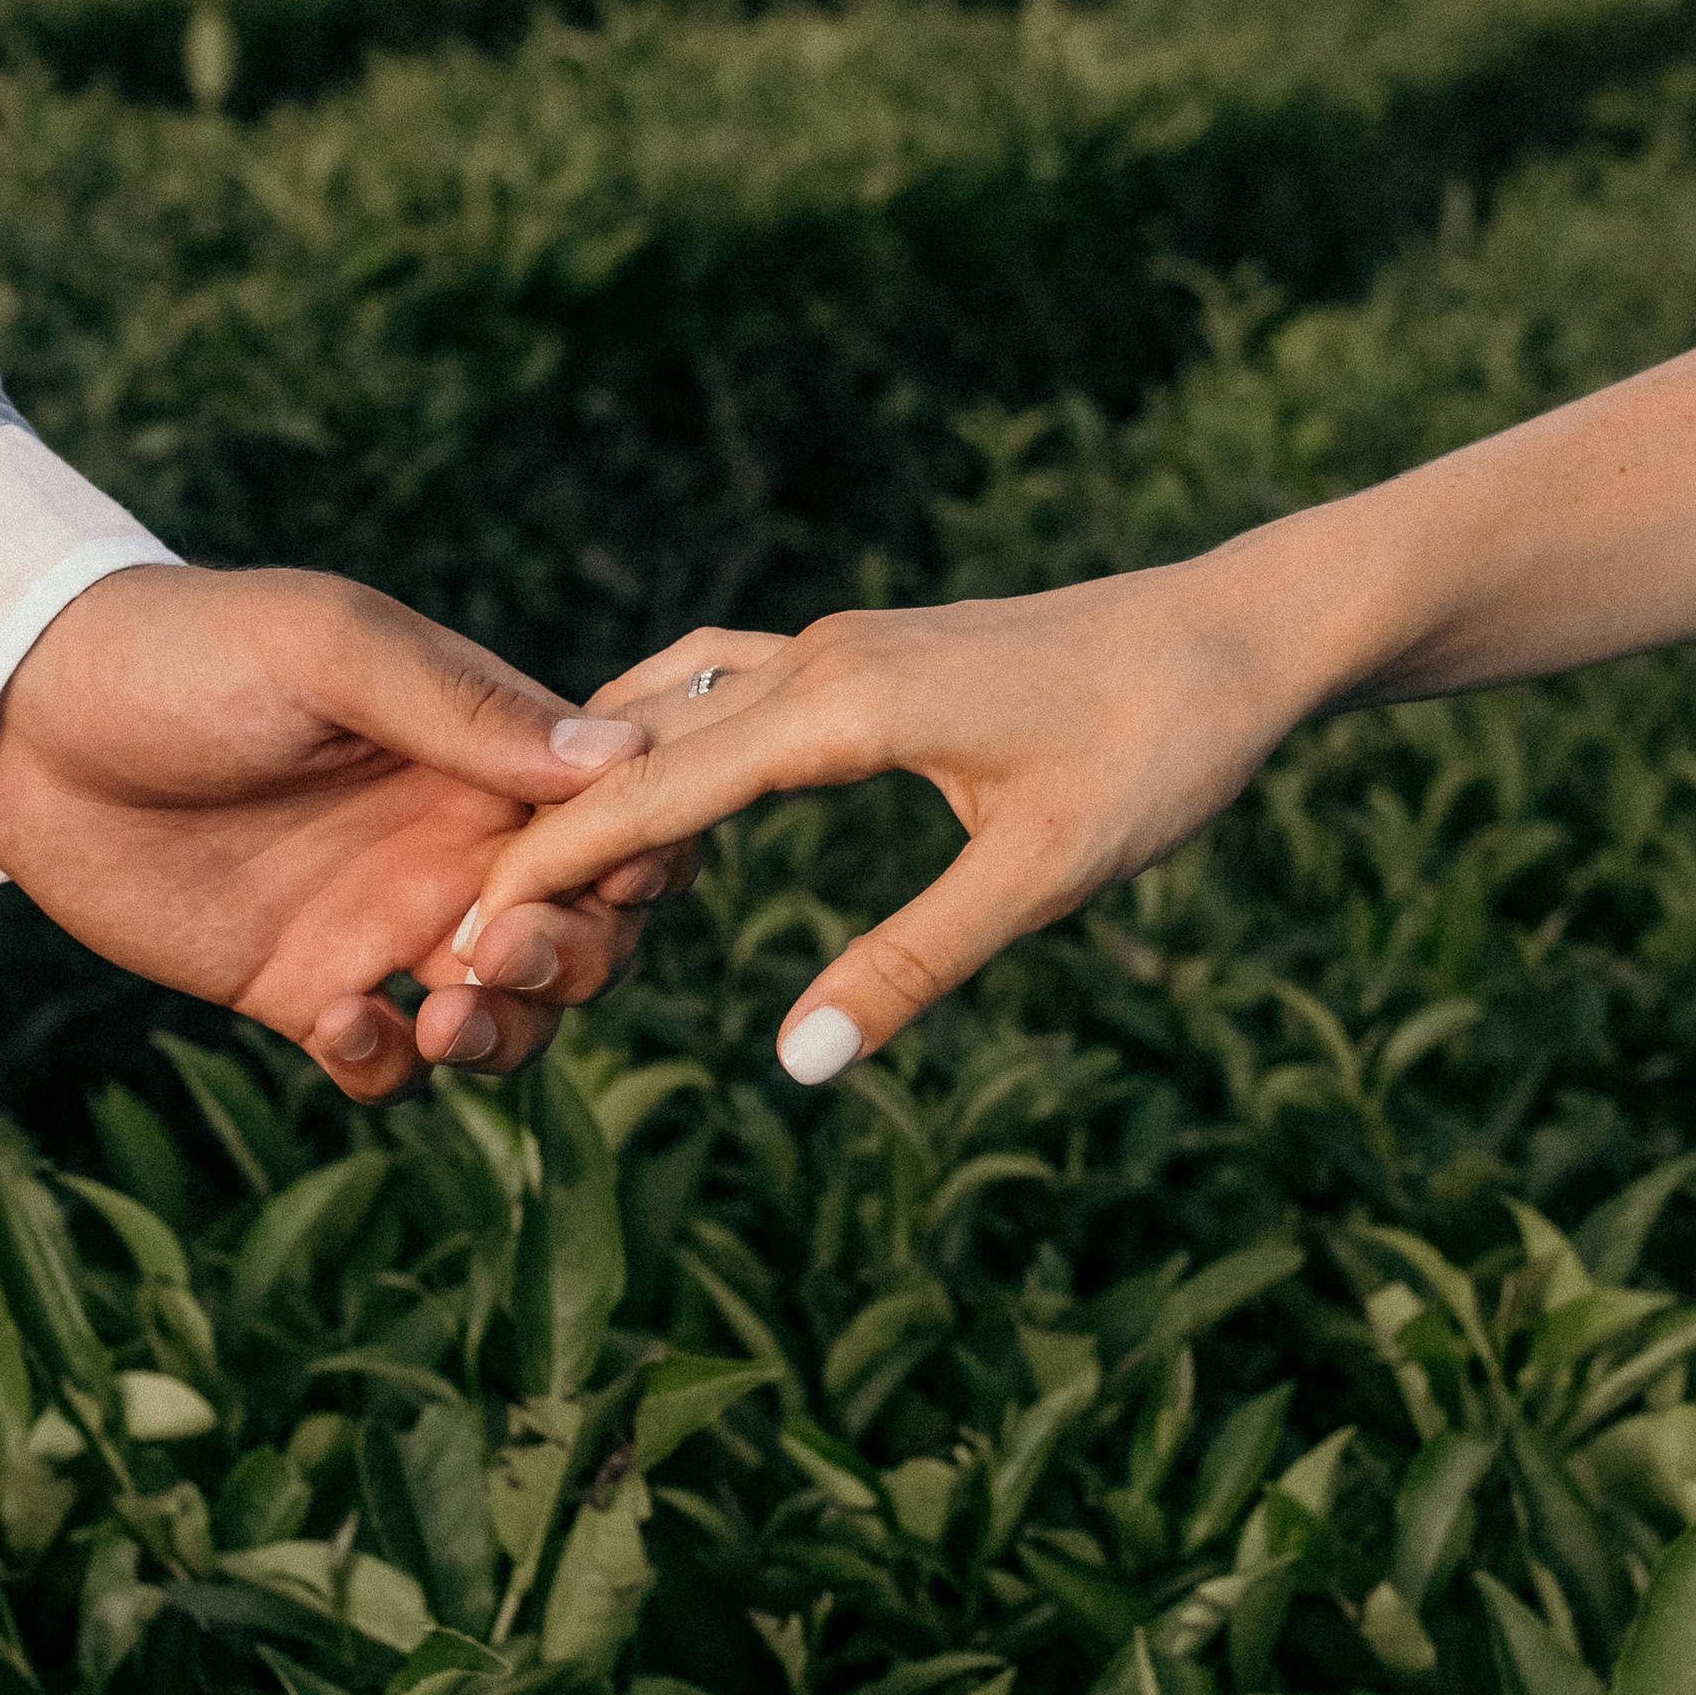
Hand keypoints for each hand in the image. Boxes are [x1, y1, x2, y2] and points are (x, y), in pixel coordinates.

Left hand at [0, 565, 696, 1103]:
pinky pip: (387, 1064)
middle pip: (587, 933)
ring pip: (507, 1014)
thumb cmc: (184, 651)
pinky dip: (388, 1067)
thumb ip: (465, 709)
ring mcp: (383, 923)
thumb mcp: (331, 651)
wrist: (24, 718)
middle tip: (493, 951)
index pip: (618, 818)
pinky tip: (340, 1025)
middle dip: (575, 959)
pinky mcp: (305, 989)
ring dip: (506, 1033)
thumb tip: (618, 756)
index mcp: (484, 752)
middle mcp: (453, 844)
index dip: (641, 858)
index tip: (606, 877)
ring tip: (441, 1022)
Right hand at [463, 564, 1317, 1079]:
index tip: (462, 930)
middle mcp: (815, 661)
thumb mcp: (1043, 875)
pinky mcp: (862, 653)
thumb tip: (797, 1063)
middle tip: (456, 930)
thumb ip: (912, 966)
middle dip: (542, 837)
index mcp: (839, 708)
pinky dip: (653, 742)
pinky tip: (635, 780)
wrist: (1239, 631)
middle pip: (634, 750)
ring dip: (592, 784)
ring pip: (666, 708)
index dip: (549, 866)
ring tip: (520, 873)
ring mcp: (833, 646)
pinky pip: (715, 691)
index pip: (648, 794)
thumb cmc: (1158, 750)